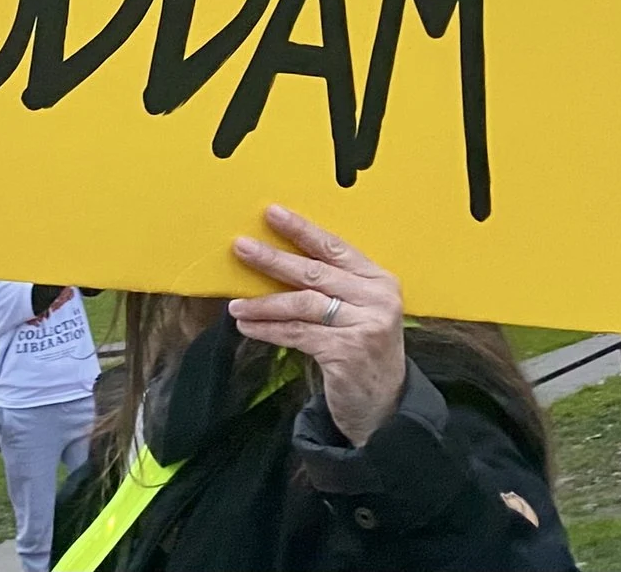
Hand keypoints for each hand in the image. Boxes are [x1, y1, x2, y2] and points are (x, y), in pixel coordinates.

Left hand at [229, 205, 406, 446]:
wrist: (385, 407)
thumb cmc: (364, 351)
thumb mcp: (359, 312)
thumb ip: (334, 288)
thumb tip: (278, 263)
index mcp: (380, 280)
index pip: (335, 247)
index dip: (302, 229)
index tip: (272, 213)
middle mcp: (377, 298)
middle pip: (315, 272)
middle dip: (273, 259)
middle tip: (241, 247)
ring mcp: (364, 325)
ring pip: (303, 304)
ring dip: (264, 303)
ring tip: (236, 304)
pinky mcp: (347, 352)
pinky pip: (298, 334)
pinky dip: (269, 330)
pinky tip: (249, 327)